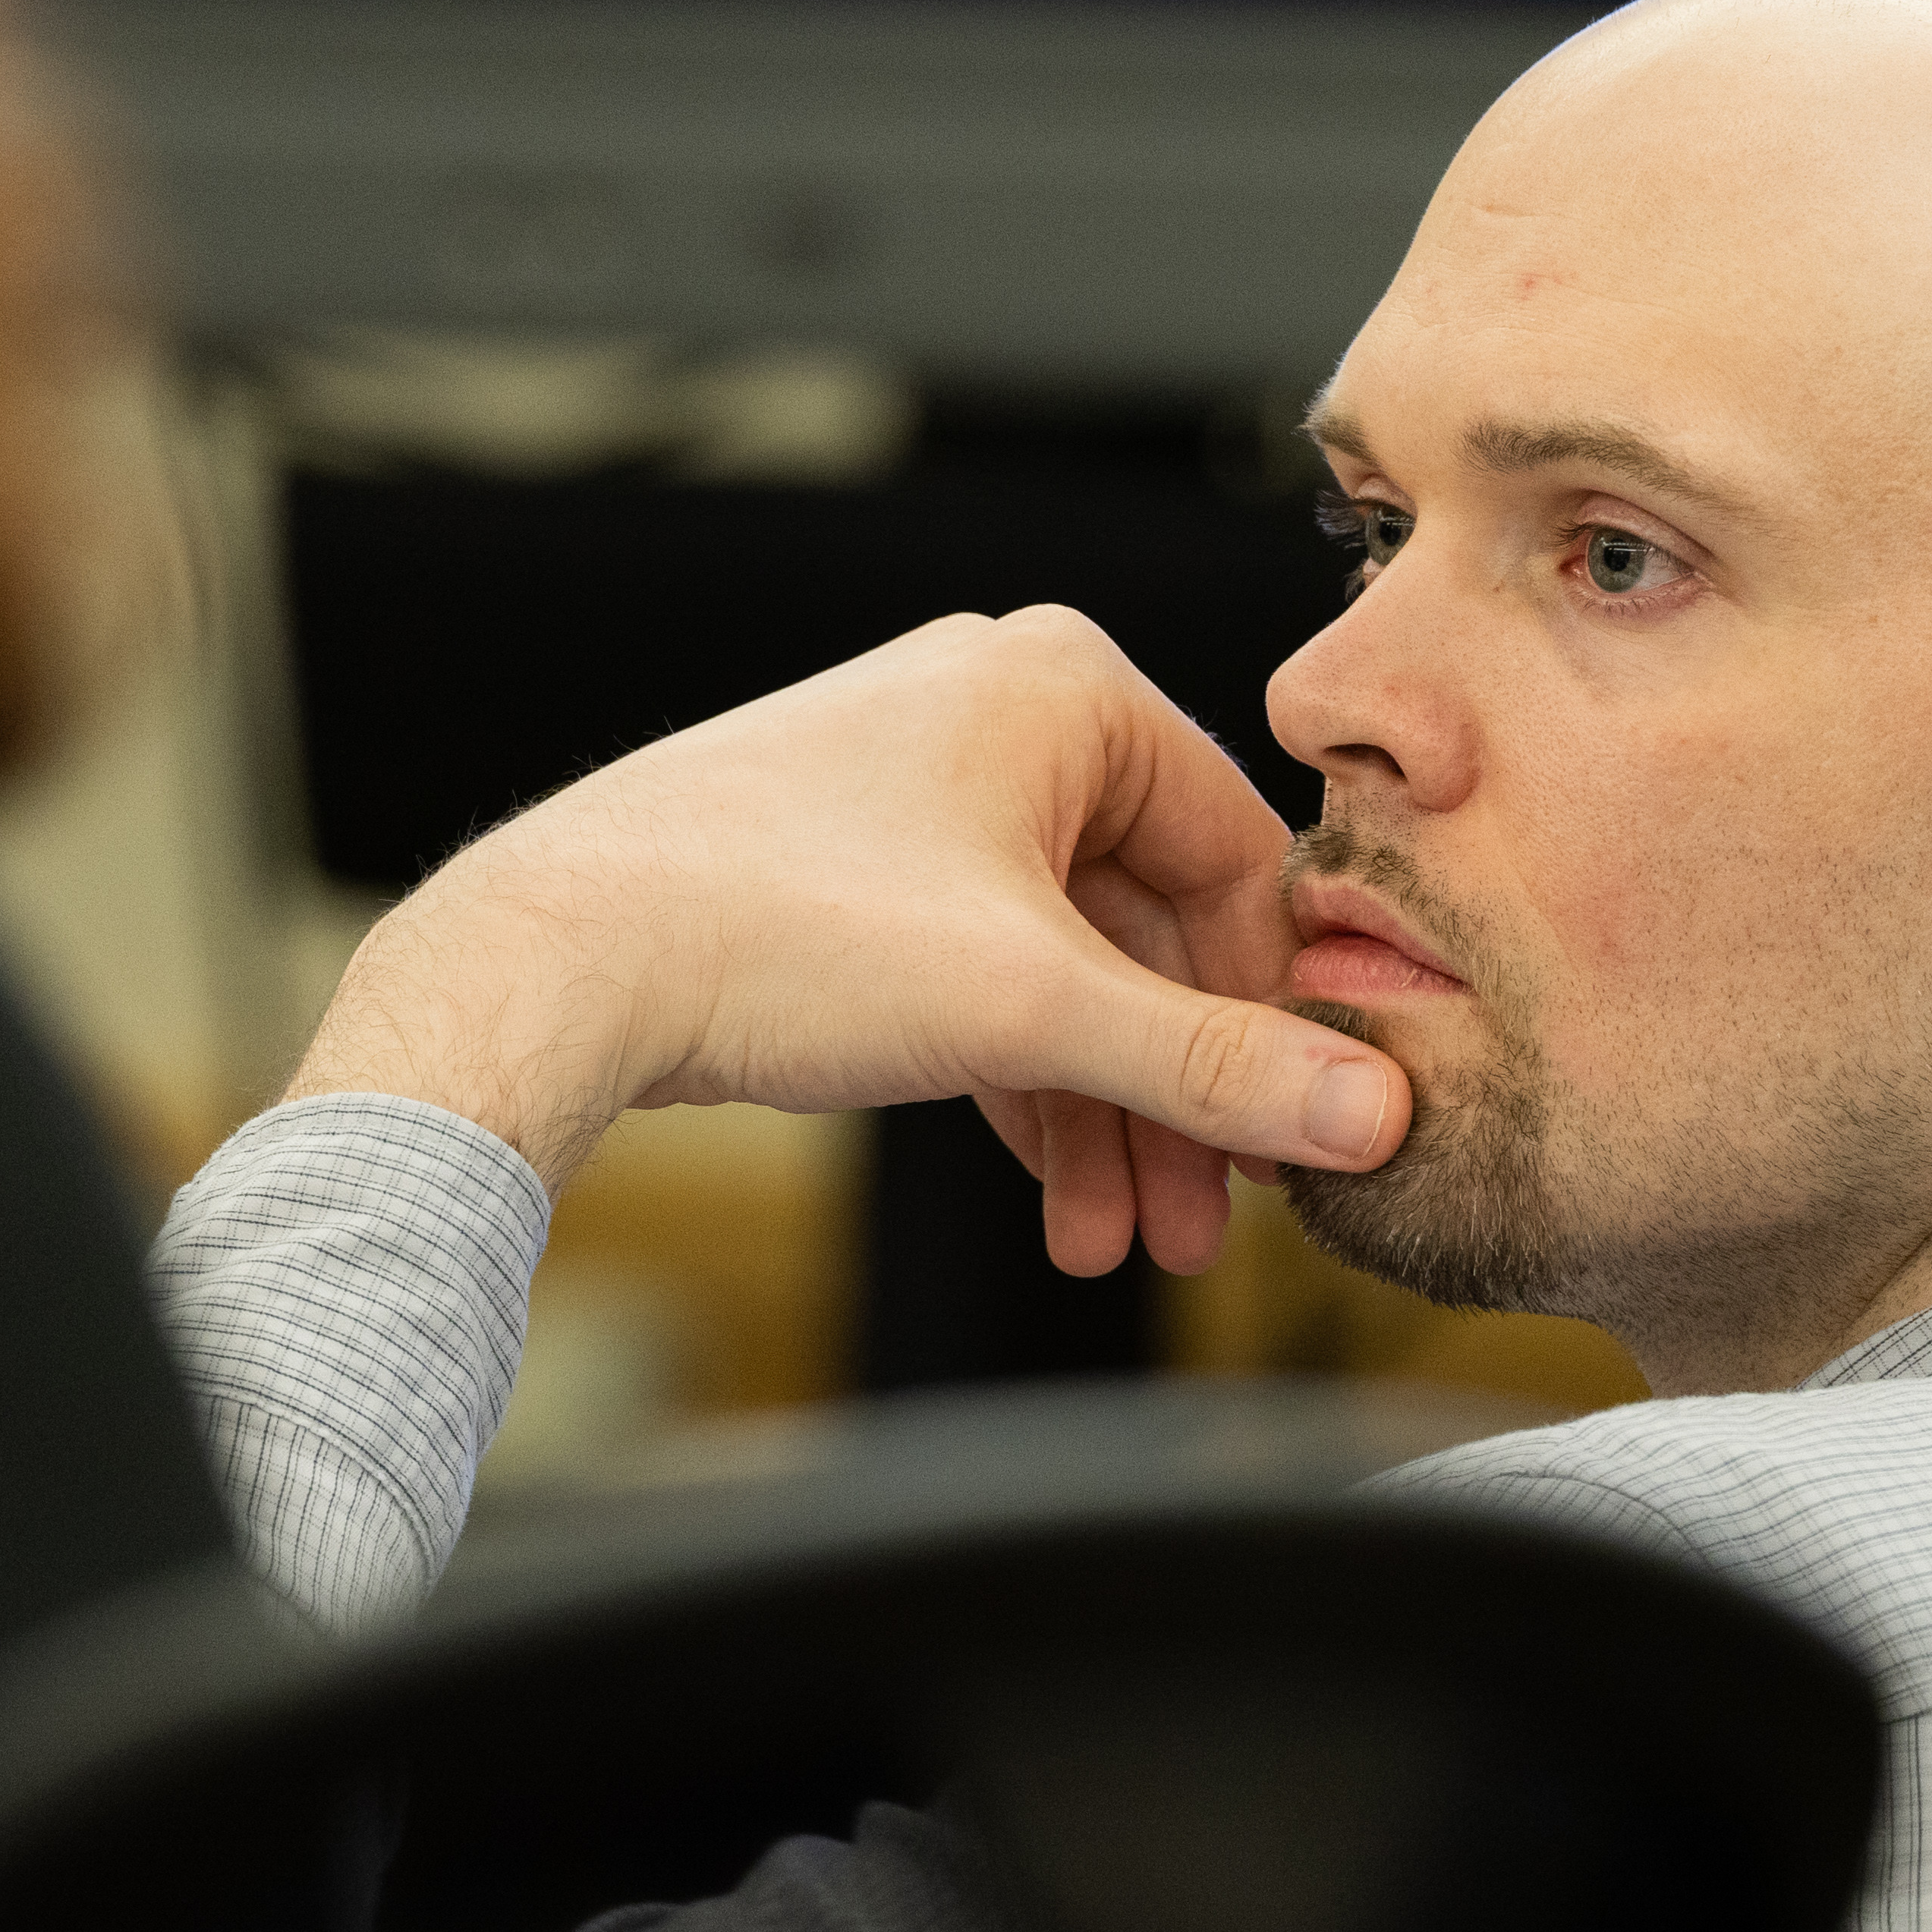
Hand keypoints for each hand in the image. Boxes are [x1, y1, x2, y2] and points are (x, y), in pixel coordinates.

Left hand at [283, 608, 1410, 1273]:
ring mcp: (918, 794)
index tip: (1293, 1135)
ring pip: (1063, 973)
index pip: (1237, 856)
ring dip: (1098, 1118)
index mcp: (1060, 689)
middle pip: (1148, 930)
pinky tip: (1053, 1202)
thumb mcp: (1034, 1009)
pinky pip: (984, 982)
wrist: (557, 962)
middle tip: (1200, 1226)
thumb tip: (1374, 1111)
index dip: (1270, 1013)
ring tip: (1113, 1242)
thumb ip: (1211, 1066)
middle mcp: (994, 716)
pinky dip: (1020, 1088)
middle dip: (1171, 1098)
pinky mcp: (857, 875)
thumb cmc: (778, 930)